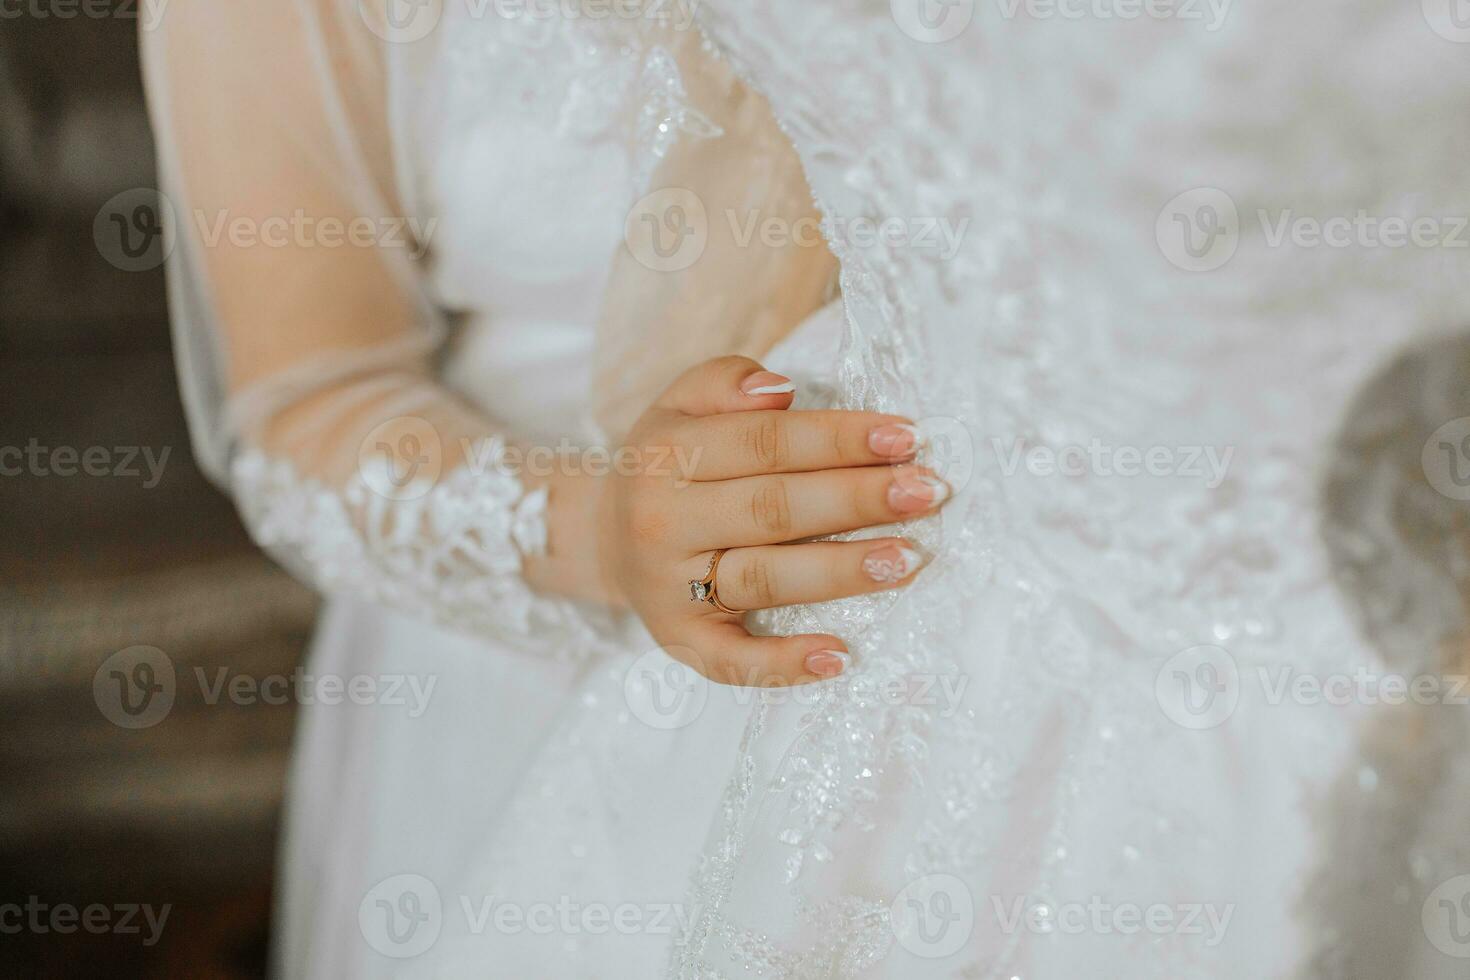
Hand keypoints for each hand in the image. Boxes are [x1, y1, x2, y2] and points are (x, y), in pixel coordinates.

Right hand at [598, 355, 949, 687]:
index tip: (906, 436)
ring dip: (839, 571)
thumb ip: (724, 382)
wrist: (601, 536)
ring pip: (764, 578)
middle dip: (856, 499)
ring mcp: (670, 588)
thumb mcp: (679, 405)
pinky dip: (783, 665)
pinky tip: (839, 657)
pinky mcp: (680, 641)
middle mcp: (664, 522)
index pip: (765, 442)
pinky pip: (731, 662)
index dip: (838, 438)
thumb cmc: (667, 464)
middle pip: (773, 508)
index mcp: (667, 455)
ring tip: (907, 559)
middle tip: (927, 492)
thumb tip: (781, 389)